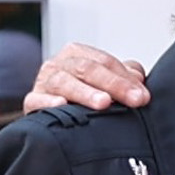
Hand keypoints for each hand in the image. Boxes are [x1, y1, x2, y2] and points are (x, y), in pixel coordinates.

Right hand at [27, 42, 149, 114]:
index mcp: (77, 55)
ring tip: (103, 103)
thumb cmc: (83, 97)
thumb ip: (124, 76)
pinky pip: (36, 100)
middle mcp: (59, 65)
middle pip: (87, 69)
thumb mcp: (106, 83)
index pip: (104, 61)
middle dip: (113, 84)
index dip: (125, 78)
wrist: (54, 120)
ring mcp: (44, 83)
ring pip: (64, 82)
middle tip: (133, 100)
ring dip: (85, 92)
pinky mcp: (31, 103)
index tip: (143, 96)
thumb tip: (138, 77)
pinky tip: (61, 105)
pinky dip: (47, 102)